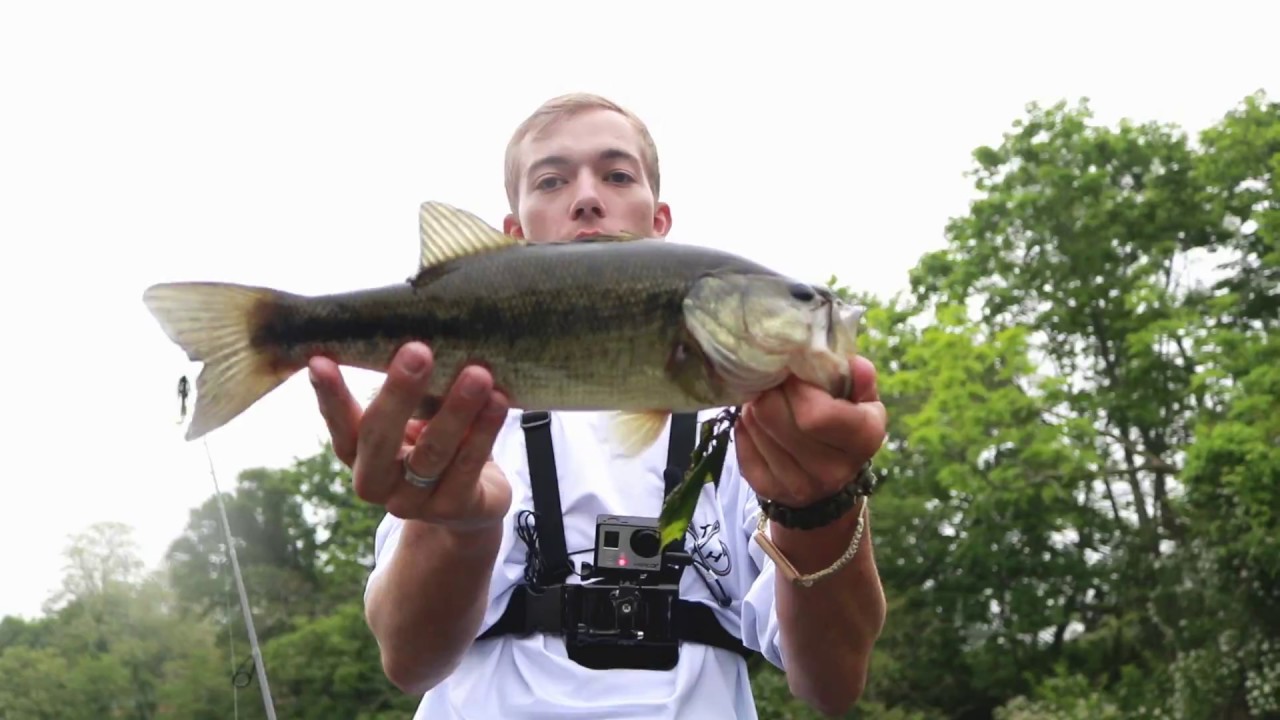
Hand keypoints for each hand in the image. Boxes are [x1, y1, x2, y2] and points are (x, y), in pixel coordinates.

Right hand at [308, 342, 512, 530]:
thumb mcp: (415, 417)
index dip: (329, 395)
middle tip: (418, 351)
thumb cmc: (434, 443)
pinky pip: (468, 466)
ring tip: (477, 375)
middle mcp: (377, 481)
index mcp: (358, 453)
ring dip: (456, 410)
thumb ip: (410, 391)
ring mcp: (413, 501)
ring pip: (432, 453)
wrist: (471, 504)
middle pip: (380, 438)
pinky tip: (497, 401)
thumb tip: (416, 337)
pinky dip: (484, 431)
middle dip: (399, 392)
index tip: (319, 360)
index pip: (339, 423)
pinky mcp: (453, 509)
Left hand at [735, 356, 885, 507]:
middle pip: (774, 415)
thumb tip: (855, 365)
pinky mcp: (769, 489)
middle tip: (775, 381)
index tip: (795, 374)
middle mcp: (833, 470)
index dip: (796, 386)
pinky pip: (741, 445)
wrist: (832, 475)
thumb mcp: (862, 397)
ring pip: (754, 426)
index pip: (815, 413)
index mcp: (863, 440)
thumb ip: (858, 376)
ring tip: (768, 398)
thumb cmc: (846, 422)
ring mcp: (799, 486)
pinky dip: (745, 425)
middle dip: (770, 390)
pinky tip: (759, 421)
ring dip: (755, 405)